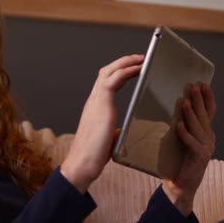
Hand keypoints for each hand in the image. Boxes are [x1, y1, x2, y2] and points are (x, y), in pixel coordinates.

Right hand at [61, 54, 143, 192]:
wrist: (82, 164)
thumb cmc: (93, 155)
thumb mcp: (107, 139)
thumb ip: (113, 132)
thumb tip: (120, 132)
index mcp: (95, 107)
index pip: (106, 81)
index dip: (119, 72)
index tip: (134, 68)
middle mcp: (93, 101)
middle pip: (106, 71)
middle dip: (123, 62)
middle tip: (140, 58)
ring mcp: (96, 102)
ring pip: (108, 72)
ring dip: (125, 62)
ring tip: (141, 59)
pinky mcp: (101, 106)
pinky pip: (112, 81)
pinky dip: (125, 71)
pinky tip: (138, 69)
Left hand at [162, 83, 216, 216]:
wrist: (180, 185)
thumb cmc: (178, 160)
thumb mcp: (181, 138)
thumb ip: (182, 124)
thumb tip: (175, 105)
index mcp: (205, 133)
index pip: (209, 112)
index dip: (207, 98)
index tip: (204, 84)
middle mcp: (208, 138)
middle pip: (205, 116)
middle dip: (200, 100)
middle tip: (194, 86)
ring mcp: (206, 148)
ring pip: (198, 127)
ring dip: (191, 113)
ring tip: (185, 101)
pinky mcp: (199, 158)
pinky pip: (192, 143)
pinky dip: (185, 134)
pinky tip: (178, 125)